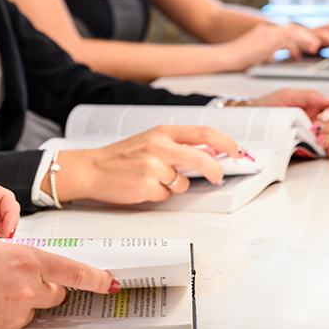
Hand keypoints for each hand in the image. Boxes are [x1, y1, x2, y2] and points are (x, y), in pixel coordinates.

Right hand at [0, 234, 118, 328]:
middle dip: (45, 285)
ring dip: (20, 301)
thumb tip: (22, 261)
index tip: (110, 282)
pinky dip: (1, 316)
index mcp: (25, 260)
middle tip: (18, 278)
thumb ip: (12, 251)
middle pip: (55, 292)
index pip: (73, 271)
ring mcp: (14, 315)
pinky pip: (12, 324)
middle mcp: (26, 289)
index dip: (96, 278)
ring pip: (31, 309)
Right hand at [51, 125, 244, 204]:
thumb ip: (178, 145)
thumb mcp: (150, 141)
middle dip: (215, 171)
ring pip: (182, 183)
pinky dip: (158, 195)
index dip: (225, 143)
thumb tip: (209, 152)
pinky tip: (142, 187)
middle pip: (202, 158)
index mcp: (162, 132)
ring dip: (173, 186)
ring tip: (153, 180)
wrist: (91, 168)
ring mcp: (153, 166)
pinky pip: (165, 196)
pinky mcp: (146, 185)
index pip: (203, 132)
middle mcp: (159, 146)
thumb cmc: (120, 157)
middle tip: (217, 177)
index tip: (237, 151)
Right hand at [223, 22, 323, 67]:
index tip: (317, 45)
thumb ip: (265, 54)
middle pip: (298, 29)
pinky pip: (290, 36)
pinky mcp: (268, 37)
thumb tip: (272, 58)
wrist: (222, 58)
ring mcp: (268, 32)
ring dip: (315, 36)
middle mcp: (269, 30)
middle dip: (316, 35)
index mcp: (266, 34)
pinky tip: (314, 46)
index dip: (305, 38)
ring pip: (298, 30)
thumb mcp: (254, 56)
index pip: (291, 34)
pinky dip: (304, 39)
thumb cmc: (234, 61)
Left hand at [249, 89, 328, 156]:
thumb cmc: (269, 106)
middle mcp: (317, 120)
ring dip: (328, 138)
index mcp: (315, 106)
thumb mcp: (287, 95)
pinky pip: (327, 150)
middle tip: (315, 126)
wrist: (253, 121)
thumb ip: (310, 96)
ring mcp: (314, 135)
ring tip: (317, 139)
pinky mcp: (309, 147)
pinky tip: (327, 150)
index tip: (324, 115)